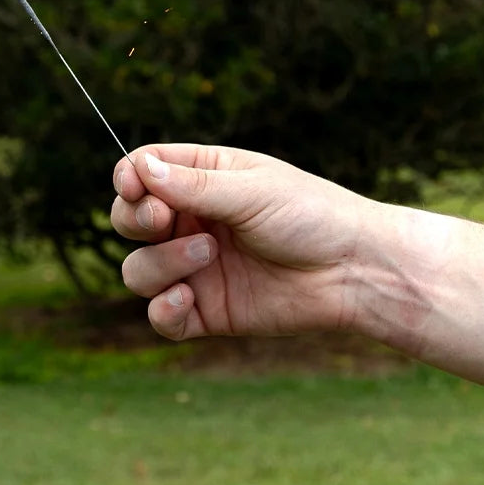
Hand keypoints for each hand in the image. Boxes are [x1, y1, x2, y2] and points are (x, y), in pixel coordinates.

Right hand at [111, 144, 376, 341]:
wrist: (355, 271)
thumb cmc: (311, 215)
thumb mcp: (252, 190)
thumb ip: (193, 185)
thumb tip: (138, 168)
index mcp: (202, 179)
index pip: (142, 171)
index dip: (129, 178)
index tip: (134, 188)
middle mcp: (192, 221)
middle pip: (128, 219)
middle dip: (134, 220)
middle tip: (161, 220)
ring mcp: (195, 267)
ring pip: (138, 269)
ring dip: (160, 263)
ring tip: (206, 256)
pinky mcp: (206, 310)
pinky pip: (161, 315)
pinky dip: (163, 310)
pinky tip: (188, 298)